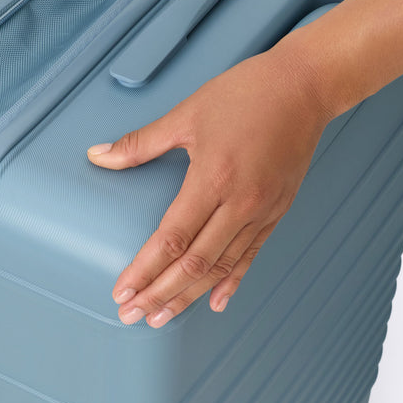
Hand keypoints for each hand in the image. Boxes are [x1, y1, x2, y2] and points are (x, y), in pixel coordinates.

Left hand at [87, 46, 332, 326]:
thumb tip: (97, 156)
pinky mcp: (277, 212)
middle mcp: (240, 203)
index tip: (122, 292)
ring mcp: (262, 211)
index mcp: (212, 178)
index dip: (144, 270)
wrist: (306, 85)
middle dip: (159, 294)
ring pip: (221, 266)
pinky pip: (251, 255)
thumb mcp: (186, 114)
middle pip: (193, 263)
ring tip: (161, 317)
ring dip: (189, 295)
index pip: (170, 239)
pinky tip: (214, 302)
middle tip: (132, 316)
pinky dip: (231, 281)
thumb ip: (139, 144)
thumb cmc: (245, 93)